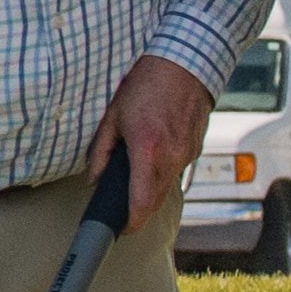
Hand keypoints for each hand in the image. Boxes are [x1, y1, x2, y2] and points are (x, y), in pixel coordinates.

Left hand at [106, 52, 216, 229]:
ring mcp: (187, 154)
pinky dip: (163, 166)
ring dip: (151, 184)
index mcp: (147, 152)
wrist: (186, 63)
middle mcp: (171, 158)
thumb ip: (101, 152)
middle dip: (139, 207)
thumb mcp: (113, 116)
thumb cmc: (147, 84)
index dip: (131, 223)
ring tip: (137, 164)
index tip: (122, 229)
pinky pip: (177, 167)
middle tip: (122, 205)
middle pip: (155, 200)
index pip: (142, 204)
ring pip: (167, 184)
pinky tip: (154, 147)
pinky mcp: (195, 148)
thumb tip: (95, 179)